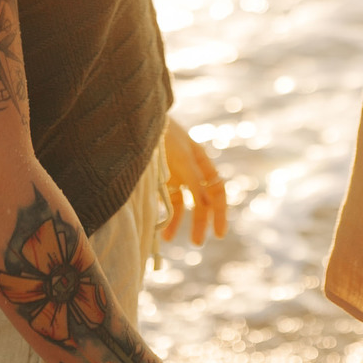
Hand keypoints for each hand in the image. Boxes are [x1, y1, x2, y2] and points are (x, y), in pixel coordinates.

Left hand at [163, 115, 227, 244]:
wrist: (142, 120)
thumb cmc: (166, 136)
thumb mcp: (183, 158)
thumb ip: (196, 180)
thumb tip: (208, 205)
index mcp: (202, 163)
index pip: (217, 192)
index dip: (220, 213)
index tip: (219, 234)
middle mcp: (191, 171)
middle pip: (201, 201)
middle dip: (200, 222)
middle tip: (198, 242)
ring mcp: (175, 176)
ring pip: (182, 205)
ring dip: (178, 222)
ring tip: (168, 238)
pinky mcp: (160, 180)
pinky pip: (167, 202)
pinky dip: (165, 215)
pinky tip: (160, 228)